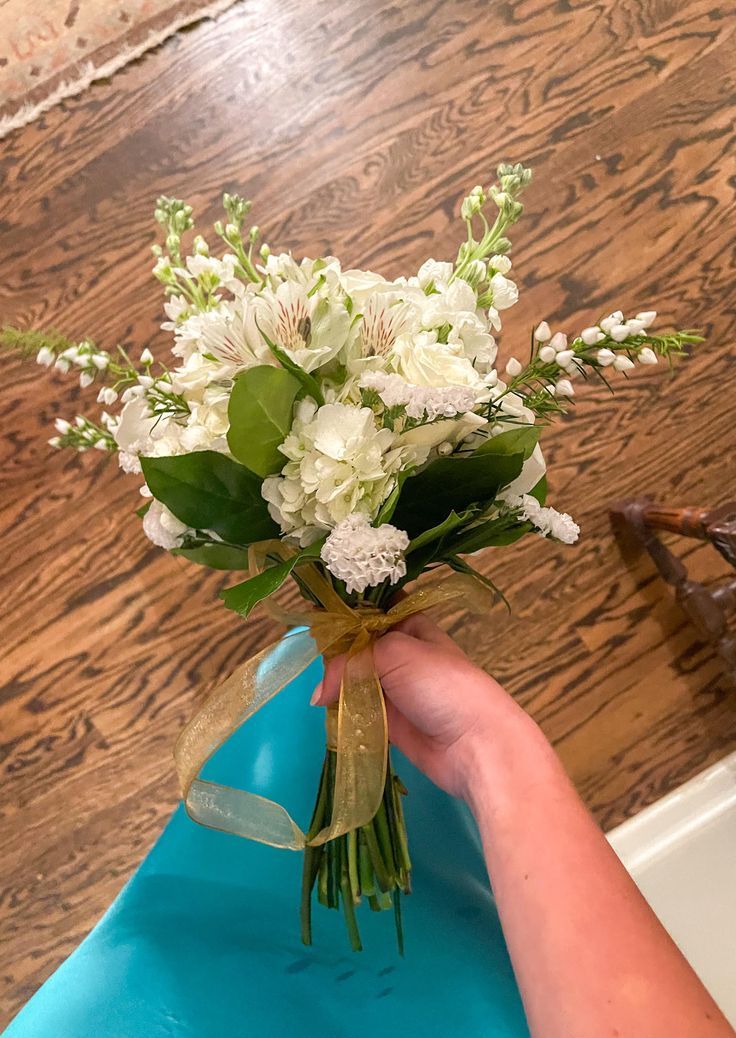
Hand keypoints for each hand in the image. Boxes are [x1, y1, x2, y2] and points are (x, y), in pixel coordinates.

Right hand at [311, 614, 535, 799]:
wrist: (475, 744)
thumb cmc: (443, 684)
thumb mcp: (396, 653)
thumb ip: (350, 663)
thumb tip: (319, 694)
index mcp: (409, 625)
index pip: (371, 607)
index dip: (345, 607)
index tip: (314, 608)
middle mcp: (399, 652)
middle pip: (356, 642)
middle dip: (335, 646)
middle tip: (310, 646)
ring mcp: (392, 687)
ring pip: (352, 676)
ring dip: (334, 678)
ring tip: (315, 676)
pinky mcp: (386, 720)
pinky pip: (355, 707)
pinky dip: (340, 707)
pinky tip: (322, 704)